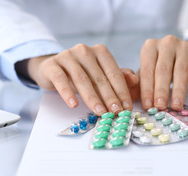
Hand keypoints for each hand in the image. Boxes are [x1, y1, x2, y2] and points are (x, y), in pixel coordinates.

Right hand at [16, 44, 137, 114]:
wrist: (52, 68)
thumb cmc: (82, 73)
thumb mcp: (100, 74)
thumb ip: (118, 77)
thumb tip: (135, 80)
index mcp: (100, 52)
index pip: (114, 73)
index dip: (122, 91)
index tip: (127, 108)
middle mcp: (85, 51)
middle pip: (99, 77)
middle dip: (109, 97)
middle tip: (115, 113)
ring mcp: (67, 56)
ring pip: (82, 79)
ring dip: (92, 98)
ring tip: (99, 113)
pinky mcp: (52, 65)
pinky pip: (61, 79)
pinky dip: (68, 93)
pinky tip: (74, 105)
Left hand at [139, 35, 187, 110]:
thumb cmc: (165, 64)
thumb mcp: (151, 70)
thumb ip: (140, 82)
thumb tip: (132, 97)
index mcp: (150, 47)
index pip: (147, 70)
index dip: (147, 89)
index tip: (147, 105)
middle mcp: (166, 43)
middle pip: (162, 70)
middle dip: (161, 91)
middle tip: (160, 107)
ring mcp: (183, 46)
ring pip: (180, 69)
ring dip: (178, 89)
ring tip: (176, 105)